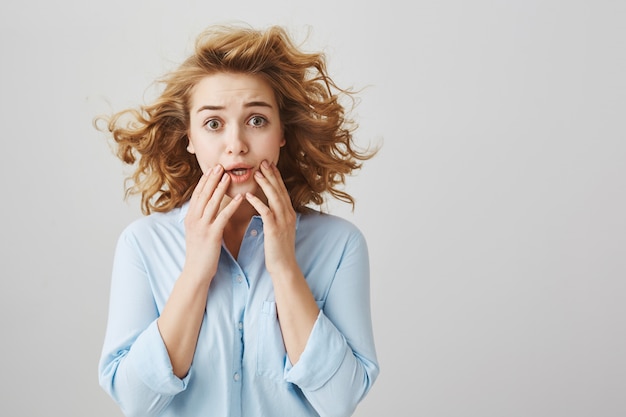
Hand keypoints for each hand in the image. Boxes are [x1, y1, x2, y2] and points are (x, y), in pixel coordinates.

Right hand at [183, 165, 242, 280]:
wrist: (196, 272)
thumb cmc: (199, 253)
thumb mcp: (196, 232)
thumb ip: (200, 218)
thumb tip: (206, 206)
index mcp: (190, 218)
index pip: (197, 194)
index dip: (205, 181)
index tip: (212, 169)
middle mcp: (194, 220)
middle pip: (203, 194)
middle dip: (212, 179)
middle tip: (220, 166)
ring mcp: (202, 227)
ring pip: (212, 203)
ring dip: (221, 188)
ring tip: (229, 176)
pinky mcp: (212, 235)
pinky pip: (222, 217)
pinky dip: (231, 205)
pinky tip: (239, 198)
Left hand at [245, 160, 297, 274]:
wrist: (284, 266)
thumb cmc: (278, 250)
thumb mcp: (279, 229)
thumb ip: (276, 216)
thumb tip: (270, 207)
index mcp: (289, 213)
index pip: (282, 191)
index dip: (276, 177)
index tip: (269, 165)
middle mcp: (288, 214)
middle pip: (280, 190)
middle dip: (272, 175)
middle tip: (264, 162)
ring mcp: (283, 221)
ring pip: (275, 198)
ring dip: (266, 184)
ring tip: (257, 173)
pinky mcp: (274, 229)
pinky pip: (266, 212)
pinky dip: (258, 202)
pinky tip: (248, 196)